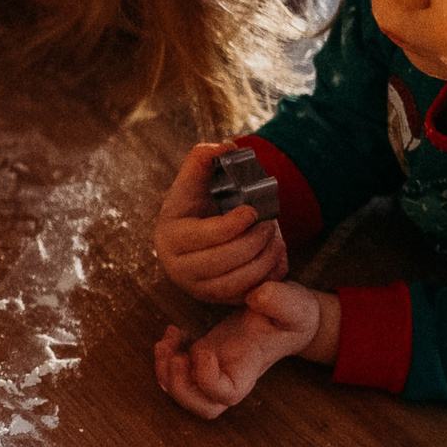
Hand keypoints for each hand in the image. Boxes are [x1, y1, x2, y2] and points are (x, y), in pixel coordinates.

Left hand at [154, 278, 336, 418]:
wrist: (286, 312)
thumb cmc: (292, 313)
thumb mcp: (294, 304)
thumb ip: (280, 300)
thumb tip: (256, 297)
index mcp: (249, 371)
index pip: (226, 395)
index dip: (208, 379)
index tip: (205, 349)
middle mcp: (230, 376)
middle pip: (202, 407)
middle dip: (180, 388)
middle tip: (175, 358)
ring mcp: (213, 368)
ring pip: (182, 392)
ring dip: (165, 372)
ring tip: (167, 342)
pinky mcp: (202, 356)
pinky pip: (175, 372)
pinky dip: (165, 356)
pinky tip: (172, 332)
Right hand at [155, 141, 285, 303]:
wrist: (197, 234)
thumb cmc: (197, 204)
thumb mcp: (193, 180)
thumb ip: (203, 158)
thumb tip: (226, 147)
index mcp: (170, 237)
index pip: (205, 236)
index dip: (233, 224)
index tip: (252, 211)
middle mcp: (178, 268)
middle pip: (223, 261)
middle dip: (254, 242)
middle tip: (271, 225)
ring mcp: (197, 288)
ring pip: (236, 282)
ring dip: (264, 261)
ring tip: (277, 240)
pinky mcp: (217, 300)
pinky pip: (246, 296)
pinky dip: (266, 278)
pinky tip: (276, 259)